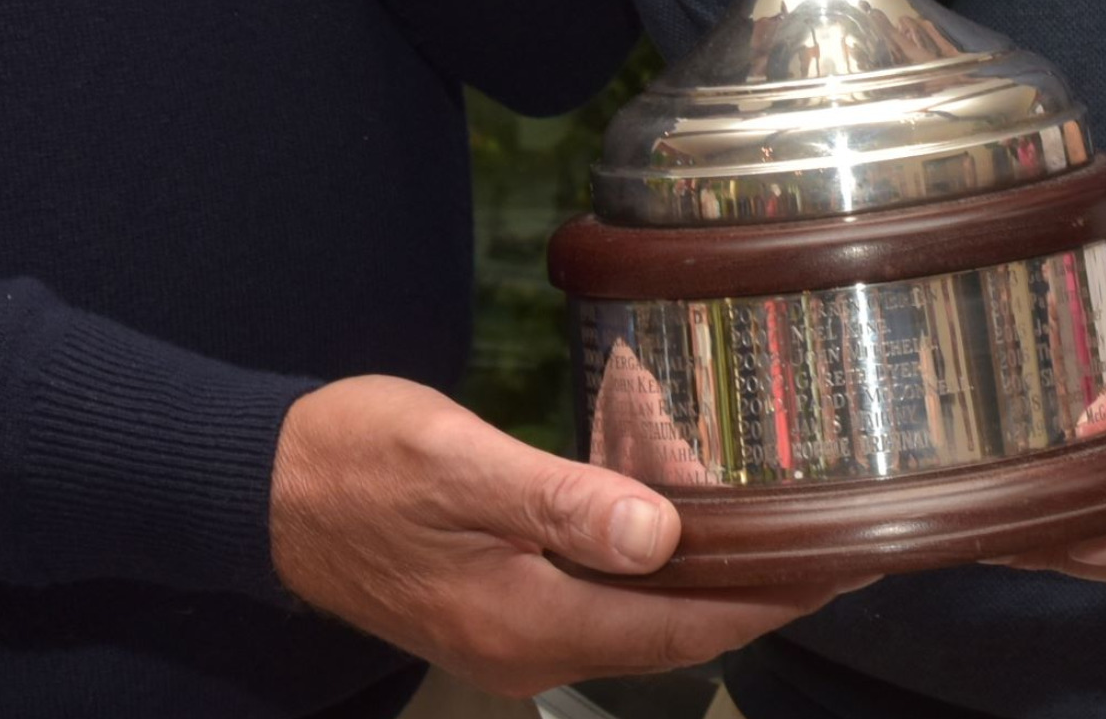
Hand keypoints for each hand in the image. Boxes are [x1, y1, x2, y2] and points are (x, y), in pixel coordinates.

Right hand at [270, 375, 845, 697]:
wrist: (259, 486)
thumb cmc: (354, 461)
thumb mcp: (459, 464)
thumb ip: (562, 501)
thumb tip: (664, 537)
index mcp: (532, 620)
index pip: (685, 626)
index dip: (772, 597)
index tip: (847, 565)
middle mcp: (529, 645)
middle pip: (671, 628)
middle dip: (752, 585)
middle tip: (828, 537)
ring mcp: (507, 630)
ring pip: (634, 612)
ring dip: (699, 572)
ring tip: (763, 524)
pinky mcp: (490, 602)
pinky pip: (594, 593)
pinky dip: (642, 561)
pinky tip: (658, 512)